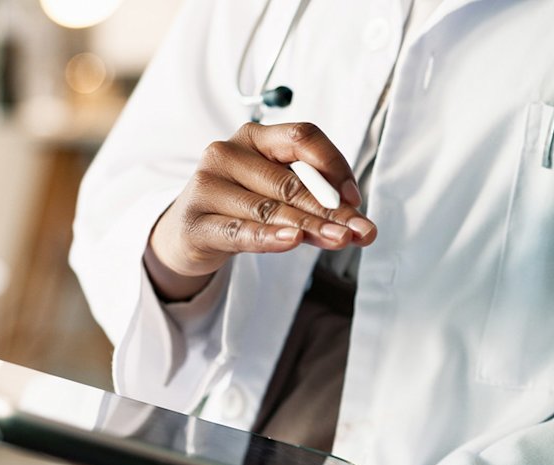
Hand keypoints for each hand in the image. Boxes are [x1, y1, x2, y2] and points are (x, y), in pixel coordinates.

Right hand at [148, 122, 376, 299]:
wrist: (191, 233)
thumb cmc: (243, 206)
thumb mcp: (278, 194)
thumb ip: (314, 201)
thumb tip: (359, 223)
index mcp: (255, 136)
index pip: (302, 137)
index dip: (333, 164)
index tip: (354, 198)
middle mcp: (227, 153)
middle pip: (290, 181)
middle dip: (331, 209)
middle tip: (361, 230)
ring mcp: (208, 185)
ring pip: (270, 209)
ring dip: (310, 226)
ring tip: (340, 239)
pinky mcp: (197, 222)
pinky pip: (240, 230)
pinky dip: (269, 236)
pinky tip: (293, 240)